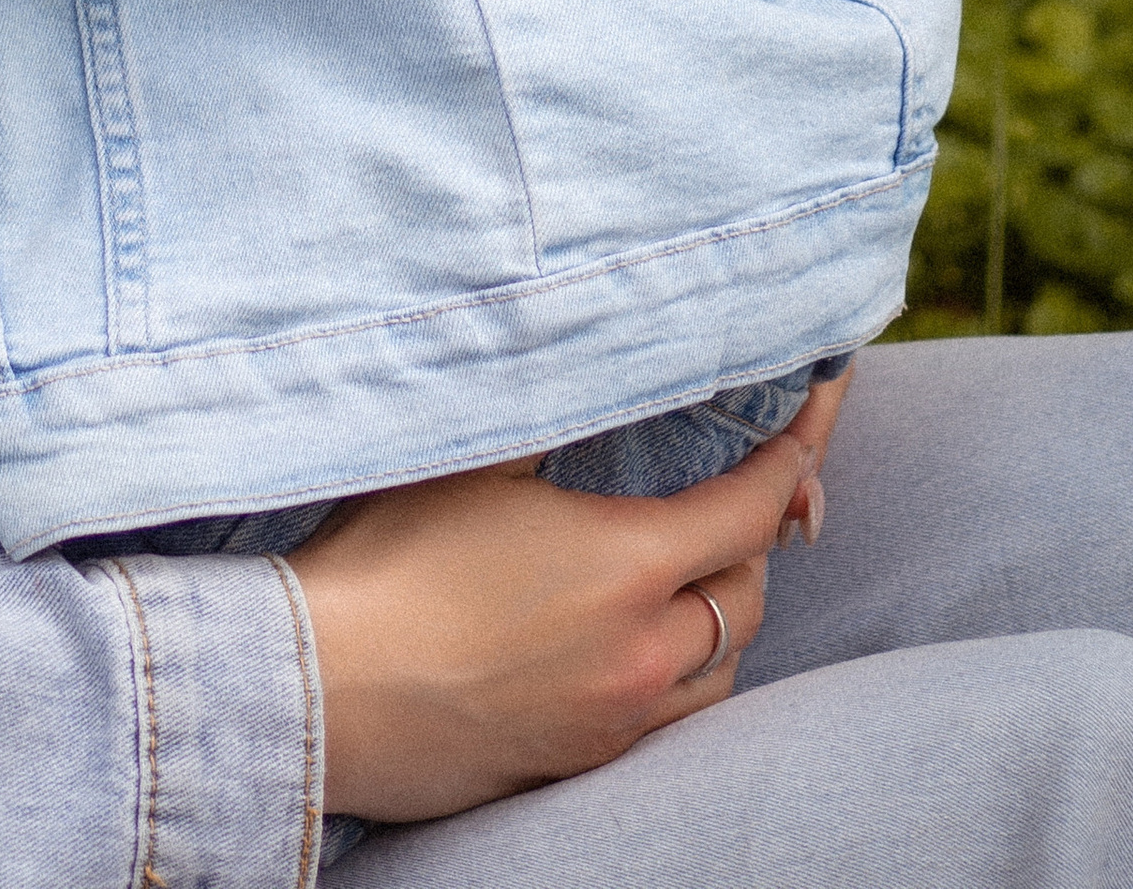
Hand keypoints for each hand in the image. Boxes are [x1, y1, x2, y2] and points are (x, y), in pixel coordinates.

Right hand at [292, 372, 846, 821]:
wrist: (322, 691)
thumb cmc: (389, 562)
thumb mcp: (475, 461)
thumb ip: (554, 416)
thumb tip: (593, 366)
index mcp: (628, 565)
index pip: (751, 507)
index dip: (792, 456)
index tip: (810, 422)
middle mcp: (642, 652)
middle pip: (748, 596)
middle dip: (752, 541)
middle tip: (741, 499)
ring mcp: (615, 721)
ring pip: (720, 670)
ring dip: (719, 618)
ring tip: (690, 579)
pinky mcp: (578, 767)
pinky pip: (669, 722)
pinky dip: (678, 674)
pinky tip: (635, 647)